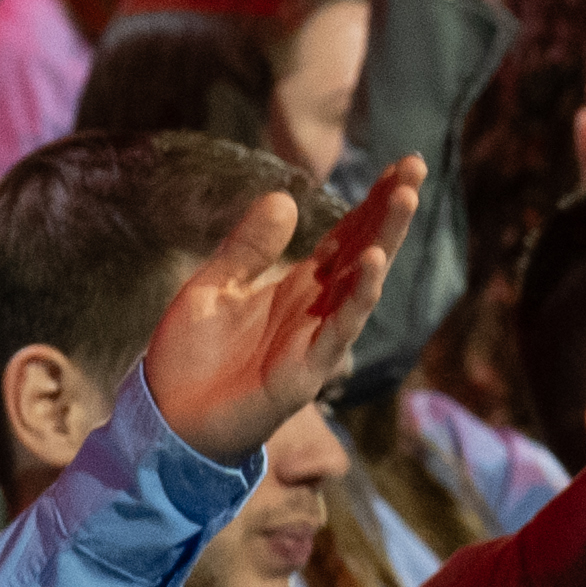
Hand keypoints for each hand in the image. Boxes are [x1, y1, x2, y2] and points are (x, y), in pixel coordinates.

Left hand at [134, 164, 433, 466]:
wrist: (168, 421)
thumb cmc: (188, 359)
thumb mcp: (212, 287)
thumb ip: (248, 248)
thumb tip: (285, 198)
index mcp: (296, 288)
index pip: (345, 236)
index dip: (371, 202)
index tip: (401, 165)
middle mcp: (316, 309)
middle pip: (364, 250)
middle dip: (391, 210)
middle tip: (417, 166)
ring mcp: (317, 339)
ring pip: (362, 283)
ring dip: (385, 240)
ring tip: (405, 197)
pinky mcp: (307, 370)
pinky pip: (340, 329)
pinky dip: (359, 296)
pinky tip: (371, 262)